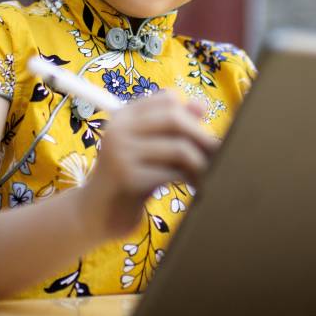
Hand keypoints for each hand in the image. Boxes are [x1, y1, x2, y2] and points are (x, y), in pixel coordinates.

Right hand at [75, 92, 218, 240]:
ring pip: (178, 147)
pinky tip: (195, 188)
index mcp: (123, 116)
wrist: (95, 215)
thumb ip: (172, 129)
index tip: (202, 136)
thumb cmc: (129, 180)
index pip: (168, 99)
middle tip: (220, 154)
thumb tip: (202, 106)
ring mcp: (120, 152)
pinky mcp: (126, 178)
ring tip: (210, 175)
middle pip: (174, 117)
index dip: (191, 115)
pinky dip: (190, 180)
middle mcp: (118, 128)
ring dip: (201, 163)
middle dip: (201, 136)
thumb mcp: (150, 150)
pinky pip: (172, 173)